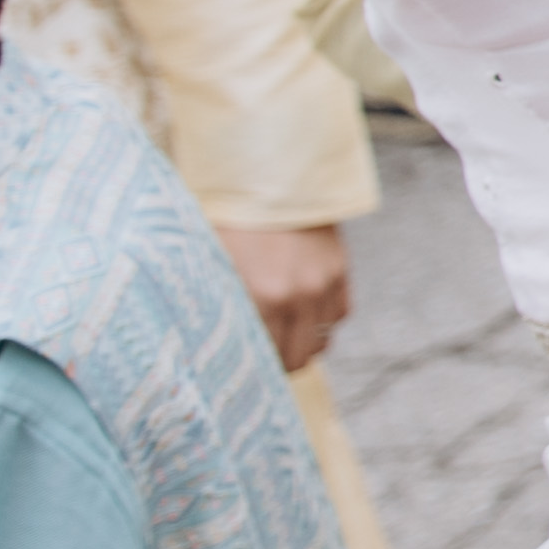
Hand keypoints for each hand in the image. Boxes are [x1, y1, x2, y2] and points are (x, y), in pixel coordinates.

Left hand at [215, 222, 351, 373]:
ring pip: (322, 340)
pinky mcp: (340, 270)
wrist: (270, 176)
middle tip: (265, 362)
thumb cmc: (228, 219)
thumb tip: (208, 339)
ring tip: (285, 340)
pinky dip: (323, 320)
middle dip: (282, 365)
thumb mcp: (211, 263)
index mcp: (262, 297)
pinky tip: (305, 313)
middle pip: (299, 357)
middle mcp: (298, 296)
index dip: (256, 371)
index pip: (266, 357)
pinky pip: (339, 314)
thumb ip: (216, 303)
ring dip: (304, 344)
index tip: (246, 372)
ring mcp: (323, 284)